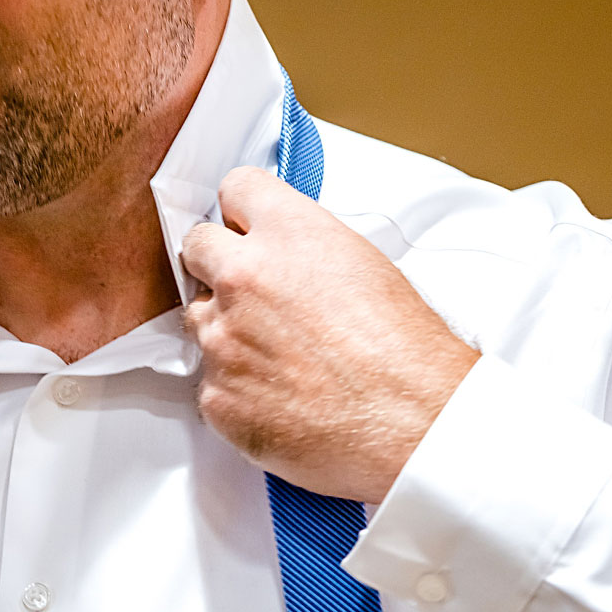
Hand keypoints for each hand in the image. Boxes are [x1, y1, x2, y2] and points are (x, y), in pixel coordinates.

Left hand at [181, 168, 478, 503]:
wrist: (414, 422)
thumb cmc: (406, 352)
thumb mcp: (366, 265)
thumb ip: (307, 249)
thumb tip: (286, 255)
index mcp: (288, 233)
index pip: (237, 189)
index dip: (243, 211)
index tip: (244, 225)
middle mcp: (244, 277)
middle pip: (198, 247)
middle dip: (220, 264)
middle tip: (252, 292)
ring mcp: (222, 338)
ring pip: (200, 319)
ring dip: (228, 331)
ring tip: (282, 358)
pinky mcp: (216, 394)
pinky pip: (211, 382)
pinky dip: (238, 390)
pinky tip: (280, 397)